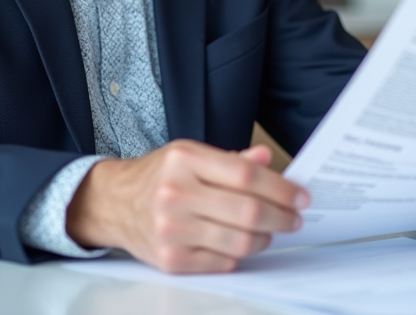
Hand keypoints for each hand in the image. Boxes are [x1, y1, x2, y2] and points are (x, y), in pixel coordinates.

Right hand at [65, 140, 308, 272]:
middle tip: (294, 219)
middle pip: (248, 212)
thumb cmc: (159, 175)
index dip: (281, 189)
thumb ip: (231, 160)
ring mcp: (171, 229)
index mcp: (184, 160)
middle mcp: (175, 193)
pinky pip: (222, 262)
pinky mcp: (171, 259)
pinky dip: (240, 254)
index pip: (246, 176)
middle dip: (282, 217)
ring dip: (265, 239)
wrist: (114, 202)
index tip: (301, 197)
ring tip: (270, 231)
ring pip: (240, 242)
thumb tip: (267, 159)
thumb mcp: (190, 154)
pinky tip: (242, 243)